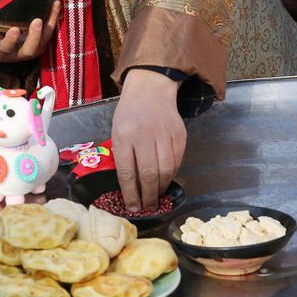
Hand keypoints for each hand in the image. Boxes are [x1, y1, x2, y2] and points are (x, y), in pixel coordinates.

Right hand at [0, 0, 60, 63]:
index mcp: (1, 51)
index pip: (5, 48)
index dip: (10, 40)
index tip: (14, 29)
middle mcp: (17, 54)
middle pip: (29, 50)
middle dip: (34, 36)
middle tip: (37, 21)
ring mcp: (31, 50)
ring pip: (43, 41)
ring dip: (50, 23)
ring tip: (54, 5)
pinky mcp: (40, 44)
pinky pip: (49, 33)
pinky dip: (54, 18)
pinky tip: (55, 3)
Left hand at [111, 68, 185, 209]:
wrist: (150, 89)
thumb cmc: (130, 113)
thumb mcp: (117, 131)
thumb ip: (123, 156)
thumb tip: (131, 187)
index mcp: (124, 136)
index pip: (127, 172)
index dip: (130, 194)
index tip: (133, 207)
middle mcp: (144, 135)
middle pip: (148, 175)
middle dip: (148, 197)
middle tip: (148, 208)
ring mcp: (164, 134)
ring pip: (165, 171)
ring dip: (161, 188)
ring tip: (157, 197)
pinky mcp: (179, 135)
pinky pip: (176, 161)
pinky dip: (171, 175)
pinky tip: (165, 180)